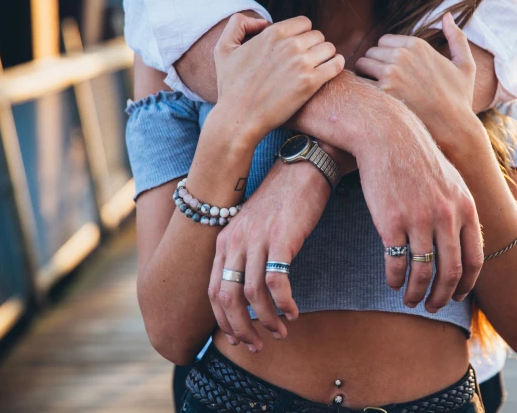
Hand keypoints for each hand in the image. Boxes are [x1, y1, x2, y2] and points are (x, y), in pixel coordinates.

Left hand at [207, 161, 331, 351]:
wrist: (302, 168)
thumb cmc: (282, 201)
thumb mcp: (253, 227)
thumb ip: (246, 254)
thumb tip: (250, 291)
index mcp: (225, 241)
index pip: (213, 291)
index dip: (223, 321)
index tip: (238, 338)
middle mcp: (235, 241)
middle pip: (226, 299)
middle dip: (240, 330)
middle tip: (257, 346)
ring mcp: (257, 240)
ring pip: (250, 296)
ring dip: (266, 321)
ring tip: (281, 332)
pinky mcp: (281, 239)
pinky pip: (276, 282)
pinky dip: (284, 304)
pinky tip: (294, 312)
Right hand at [214, 14, 344, 141]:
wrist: (239, 118)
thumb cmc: (230, 87)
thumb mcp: (223, 49)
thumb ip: (238, 24)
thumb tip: (263, 22)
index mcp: (273, 33)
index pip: (304, 23)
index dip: (302, 35)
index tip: (297, 48)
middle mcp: (290, 45)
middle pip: (318, 35)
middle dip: (313, 46)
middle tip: (306, 61)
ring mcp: (302, 63)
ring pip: (329, 48)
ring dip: (325, 56)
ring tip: (317, 67)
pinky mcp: (311, 83)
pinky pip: (336, 65)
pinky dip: (337, 65)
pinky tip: (330, 71)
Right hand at [353, 100, 482, 311]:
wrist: (388, 135)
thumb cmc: (417, 158)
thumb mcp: (451, 181)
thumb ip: (461, 211)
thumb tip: (464, 242)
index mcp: (466, 208)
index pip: (474, 259)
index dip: (467, 284)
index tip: (456, 295)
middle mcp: (446, 216)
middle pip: (451, 272)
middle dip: (442, 296)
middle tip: (432, 307)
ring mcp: (419, 220)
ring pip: (423, 272)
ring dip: (417, 294)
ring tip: (410, 300)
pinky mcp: (391, 222)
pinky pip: (396, 263)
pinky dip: (395, 279)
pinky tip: (392, 282)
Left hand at [355, 12, 475, 153]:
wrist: (454, 127)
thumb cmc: (460, 98)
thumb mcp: (465, 64)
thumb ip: (457, 37)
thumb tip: (447, 15)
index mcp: (417, 45)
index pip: (384, 41)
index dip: (387, 55)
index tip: (395, 71)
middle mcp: (402, 55)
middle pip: (371, 51)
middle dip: (376, 65)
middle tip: (386, 83)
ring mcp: (390, 73)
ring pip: (362, 64)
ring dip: (367, 76)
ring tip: (379, 91)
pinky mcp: (382, 92)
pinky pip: (359, 82)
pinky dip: (362, 89)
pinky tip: (373, 100)